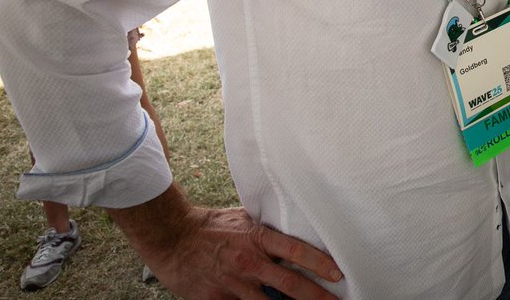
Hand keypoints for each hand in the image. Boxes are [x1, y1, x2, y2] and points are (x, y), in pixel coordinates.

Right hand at [111, 189, 341, 299]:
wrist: (171, 238)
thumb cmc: (209, 226)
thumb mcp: (243, 218)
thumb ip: (266, 229)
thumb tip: (292, 229)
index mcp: (258, 238)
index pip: (297, 251)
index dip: (320, 263)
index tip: (337, 273)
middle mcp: (249, 263)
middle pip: (291, 285)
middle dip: (317, 297)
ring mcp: (234, 284)